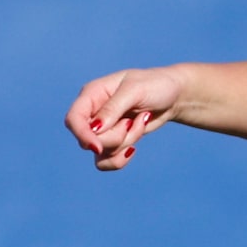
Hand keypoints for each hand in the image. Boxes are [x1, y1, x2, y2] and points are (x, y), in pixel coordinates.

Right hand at [65, 65, 186, 170]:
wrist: (173, 96)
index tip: (98, 147)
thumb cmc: (155, 85)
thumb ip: (113, 108)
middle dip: (116, 137)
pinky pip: (107, 161)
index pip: (74, 119)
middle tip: (132, 121)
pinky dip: (123, 157)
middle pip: (89, 140)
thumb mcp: (135, 91)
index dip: (82, 135)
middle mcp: (92, 113)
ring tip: (139, 122)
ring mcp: (101, 130)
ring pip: (100, 153)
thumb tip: (94, 129)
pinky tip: (135, 145)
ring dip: (124, 143)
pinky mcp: (111, 143)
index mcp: (92, 94)